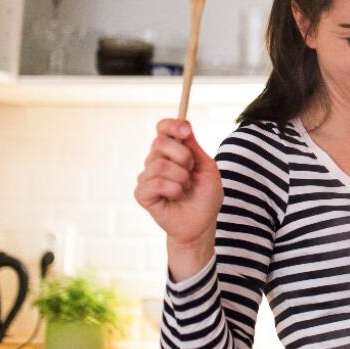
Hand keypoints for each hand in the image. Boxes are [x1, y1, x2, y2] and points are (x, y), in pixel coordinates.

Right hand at [134, 119, 222, 278]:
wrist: (202, 223)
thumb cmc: (205, 195)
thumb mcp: (207, 167)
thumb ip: (194, 147)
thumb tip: (185, 126)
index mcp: (171, 151)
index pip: (162, 128)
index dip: (172, 125)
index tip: (187, 132)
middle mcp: (156, 161)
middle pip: (160, 142)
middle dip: (184, 156)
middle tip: (192, 171)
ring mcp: (147, 177)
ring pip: (160, 164)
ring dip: (182, 177)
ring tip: (186, 187)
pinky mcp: (142, 194)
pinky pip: (156, 183)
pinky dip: (174, 189)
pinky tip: (177, 196)